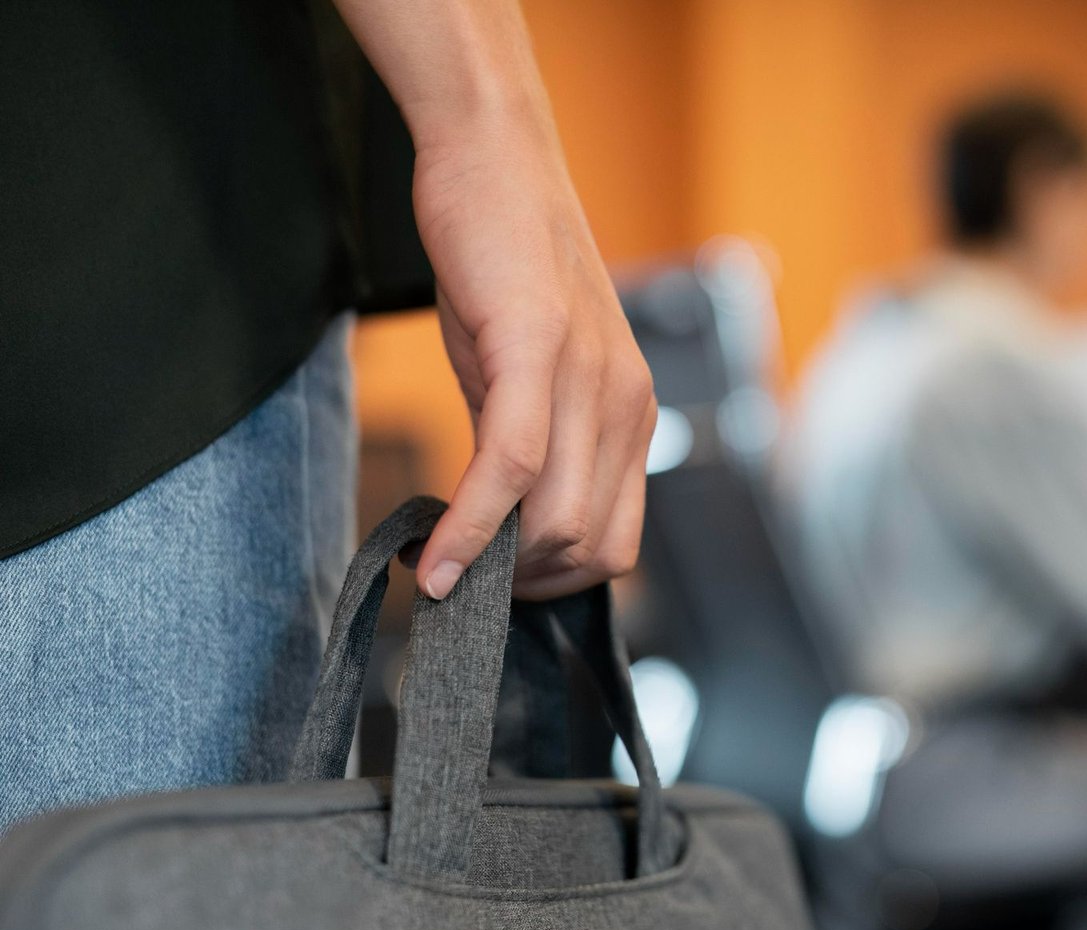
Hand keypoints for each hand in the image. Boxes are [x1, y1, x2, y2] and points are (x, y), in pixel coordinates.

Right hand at [410, 115, 655, 600]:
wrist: (495, 160)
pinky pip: (511, 468)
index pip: (618, 543)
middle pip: (593, 550)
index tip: (497, 587)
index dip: (557, 584)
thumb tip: (498, 522)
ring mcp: (588, 377)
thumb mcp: (525, 375)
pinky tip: (431, 556)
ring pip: (559, 523)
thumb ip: (526, 447)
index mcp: (630, 416)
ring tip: (439, 566)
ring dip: (494, 568)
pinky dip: (470, 529)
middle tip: (463, 584)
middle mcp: (626, 405)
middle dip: (523, 588)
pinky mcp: (536, 347)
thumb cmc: (504, 270)